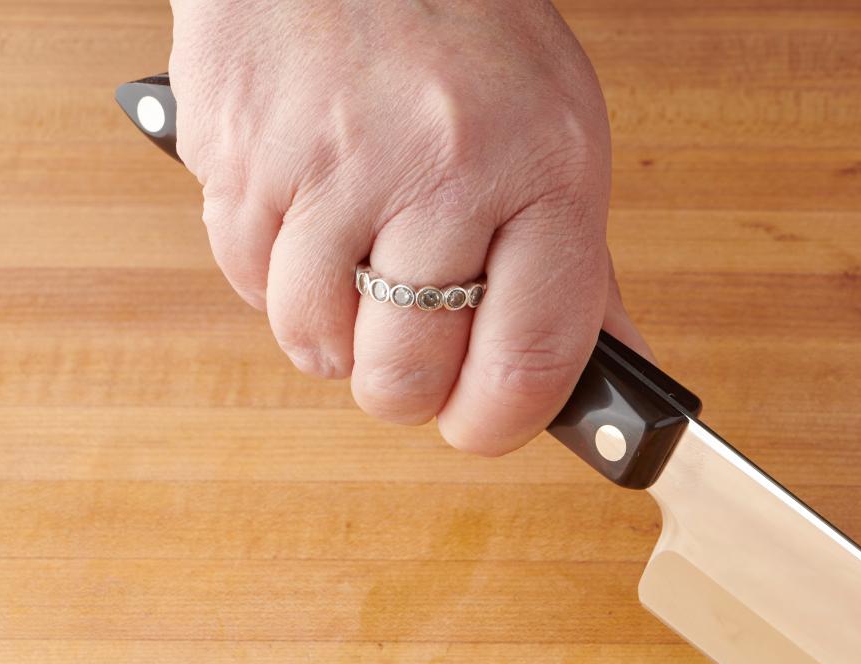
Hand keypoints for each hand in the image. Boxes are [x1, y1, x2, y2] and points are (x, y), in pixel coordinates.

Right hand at [169, 0, 640, 452]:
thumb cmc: (466, 27)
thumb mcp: (560, 131)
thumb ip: (579, 264)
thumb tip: (619, 375)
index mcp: (544, 173)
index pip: (528, 360)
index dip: (498, 423)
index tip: (483, 426)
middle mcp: (441, 171)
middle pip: (406, 373)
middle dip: (410, 391)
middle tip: (418, 363)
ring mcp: (331, 165)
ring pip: (317, 342)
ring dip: (337, 341)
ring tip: (362, 285)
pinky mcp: (241, 153)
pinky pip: (249, 281)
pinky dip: (277, 283)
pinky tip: (310, 236)